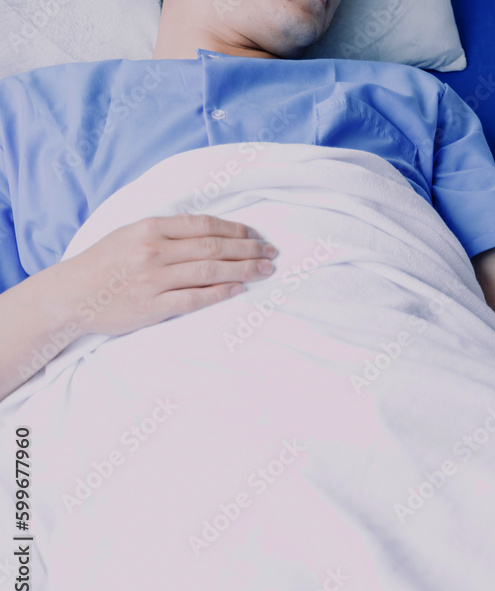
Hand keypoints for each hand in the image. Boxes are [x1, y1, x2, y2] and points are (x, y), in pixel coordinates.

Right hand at [61, 214, 276, 335]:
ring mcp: (153, 280)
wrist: (69, 295)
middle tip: (271, 253)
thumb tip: (210, 230)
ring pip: (209, 272)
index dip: (235, 229)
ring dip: (243, 270)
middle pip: (213, 247)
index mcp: (149, 228)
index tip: (256, 235)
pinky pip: (194, 299)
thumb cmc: (103, 263)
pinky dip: (220, 294)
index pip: (203, 225)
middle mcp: (153, 251)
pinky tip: (240, 289)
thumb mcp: (130, 234)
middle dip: (248, 249)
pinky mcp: (152, 307)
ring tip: (265, 270)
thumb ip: (166, 231)